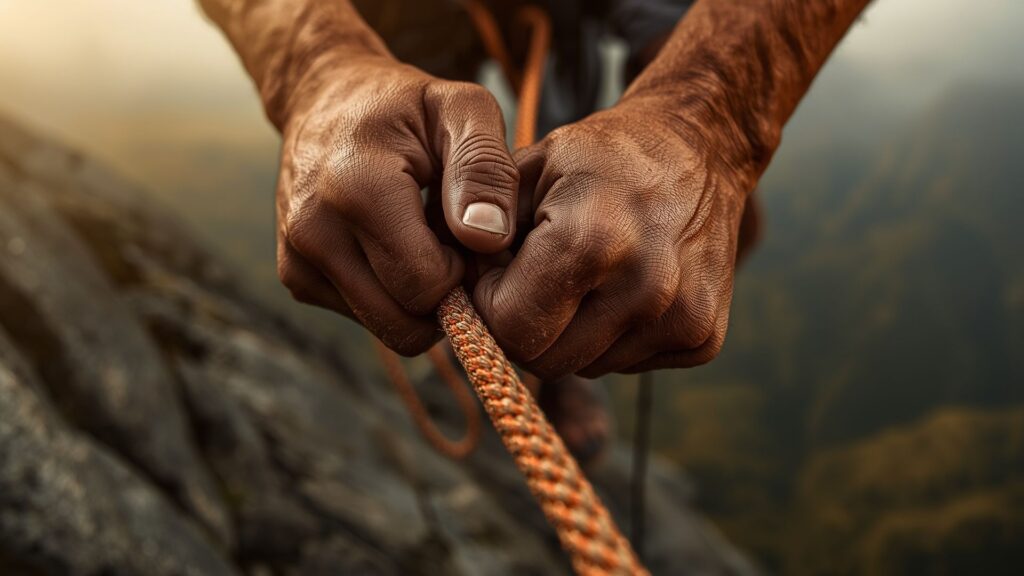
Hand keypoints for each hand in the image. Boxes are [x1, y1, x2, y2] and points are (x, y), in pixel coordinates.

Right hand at [276, 56, 517, 354]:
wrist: (327, 98)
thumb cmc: (408, 105)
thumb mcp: (462, 110)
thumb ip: (484, 169)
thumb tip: (488, 238)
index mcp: (357, 191)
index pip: (427, 285)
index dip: (464, 270)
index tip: (468, 231)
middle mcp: (314, 233)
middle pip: (405, 323)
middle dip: (444, 295)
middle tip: (452, 242)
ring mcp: (298, 260)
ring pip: (387, 328)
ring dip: (418, 298)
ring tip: (424, 239)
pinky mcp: (296, 277)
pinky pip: (366, 318)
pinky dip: (391, 294)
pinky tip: (394, 246)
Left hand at [474, 94, 754, 377]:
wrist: (698, 150)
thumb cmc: (598, 159)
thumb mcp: (527, 171)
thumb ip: (479, 233)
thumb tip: (450, 298)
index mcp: (594, 242)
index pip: (508, 328)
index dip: (488, 304)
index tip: (496, 270)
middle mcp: (646, 289)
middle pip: (545, 360)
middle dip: (523, 326)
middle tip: (530, 278)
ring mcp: (682, 320)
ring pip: (584, 367)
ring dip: (567, 333)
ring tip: (580, 277)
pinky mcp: (703, 340)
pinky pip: (625, 365)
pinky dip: (609, 337)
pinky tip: (619, 288)